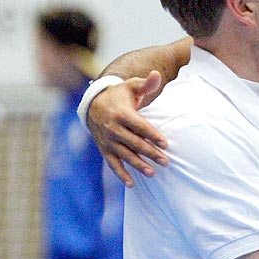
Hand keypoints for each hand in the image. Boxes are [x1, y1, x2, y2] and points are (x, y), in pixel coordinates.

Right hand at [87, 71, 167, 186]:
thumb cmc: (119, 94)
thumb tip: (157, 74)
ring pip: (125, 155)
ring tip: (152, 173)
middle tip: (166, 161)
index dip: (153, 135)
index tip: (165, 144)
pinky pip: (112, 163)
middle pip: (134, 143)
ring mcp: (108, 140)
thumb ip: (146, 83)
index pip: (140, 126)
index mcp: (122, 114)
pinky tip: (131, 183)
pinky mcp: (104, 148)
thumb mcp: (131, 86)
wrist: (93, 103)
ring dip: (138, 165)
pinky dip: (121, 174)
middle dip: (150, 153)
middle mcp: (113, 128)